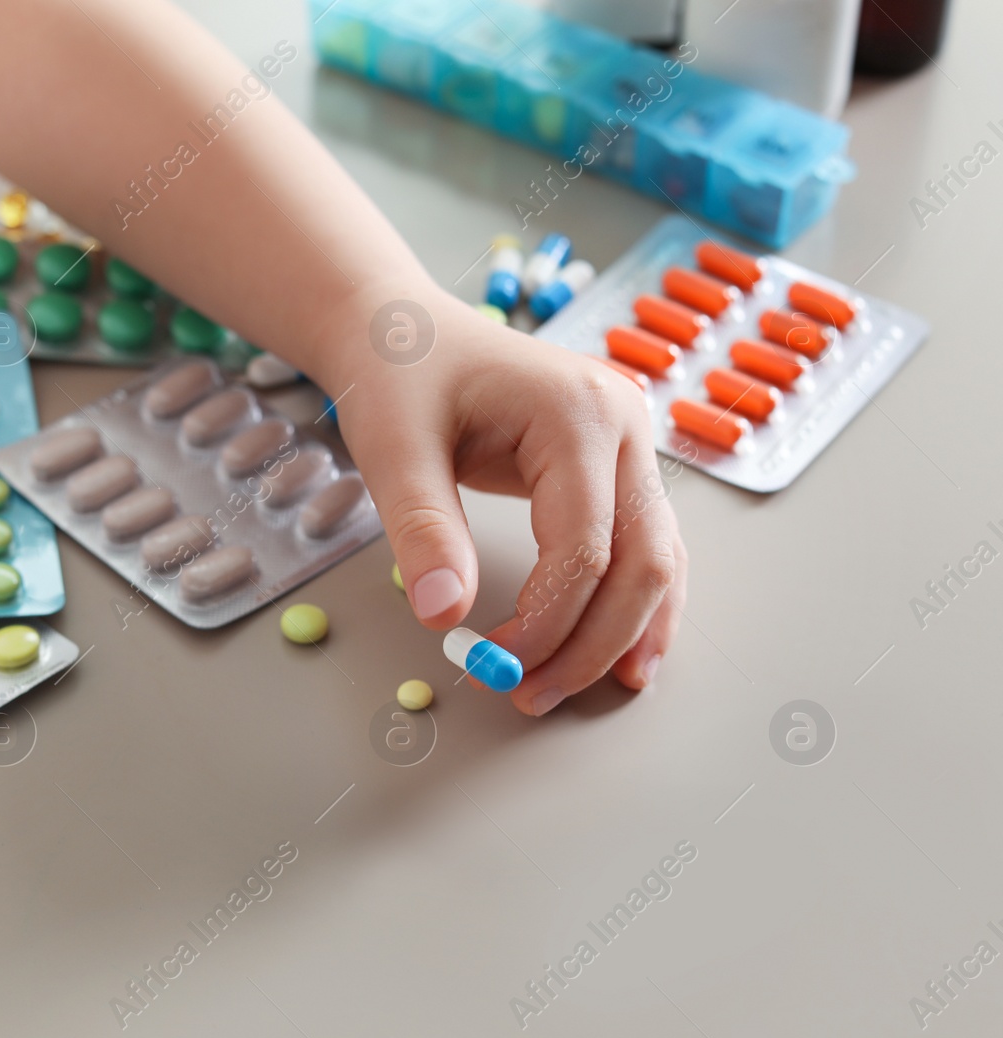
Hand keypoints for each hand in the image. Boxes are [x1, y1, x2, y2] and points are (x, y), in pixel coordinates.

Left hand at [323, 284, 688, 714]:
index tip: (491, 665)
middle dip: (592, 644)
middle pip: (642, 563)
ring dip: (619, 635)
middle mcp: (624, 425)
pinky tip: (614, 656)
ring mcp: (629, 444)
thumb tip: (444, 617)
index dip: (547, 623)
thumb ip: (422, 530)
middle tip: (530, 696)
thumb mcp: (393, 448)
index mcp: (578, 412)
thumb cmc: (398, 374)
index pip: (585, 548)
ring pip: (656, 561)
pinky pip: (642, 547)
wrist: (403, 329)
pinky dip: (630, 605)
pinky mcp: (616, 465)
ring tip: (572, 691)